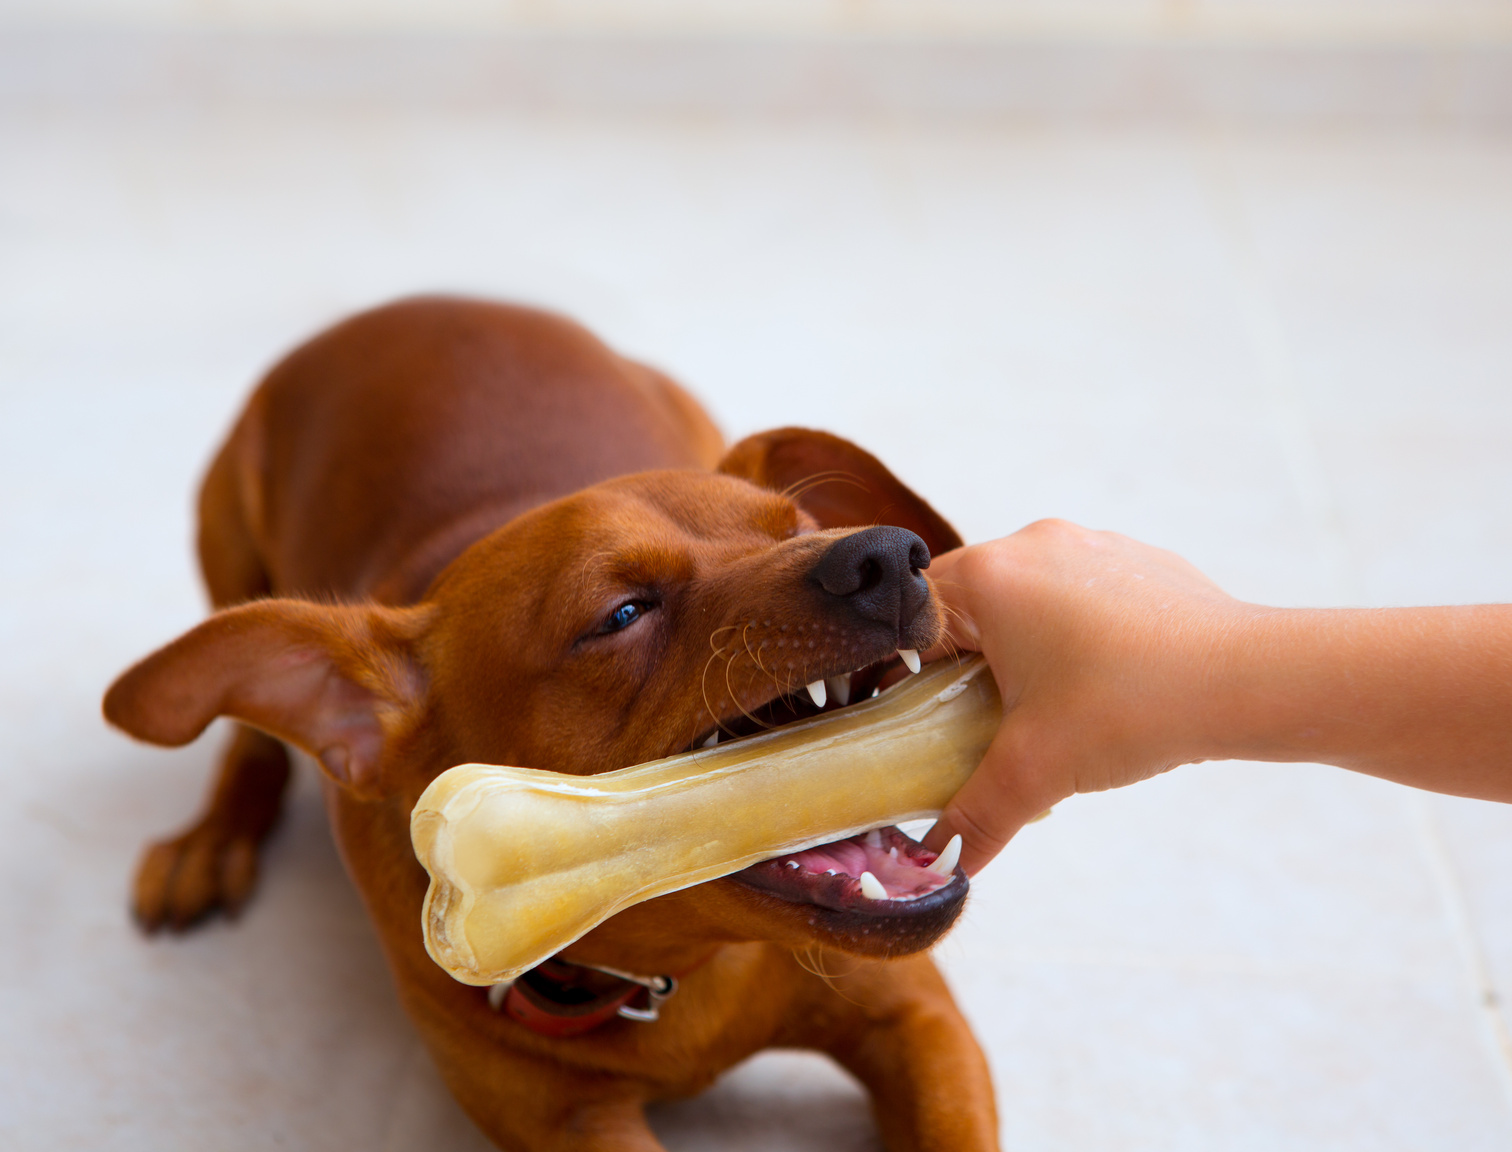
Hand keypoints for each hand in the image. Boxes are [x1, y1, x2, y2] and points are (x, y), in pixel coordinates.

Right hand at [921, 520, 1248, 874]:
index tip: (907, 718)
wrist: (1252, 679)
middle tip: (972, 726)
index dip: (898, 673)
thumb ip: (974, 817)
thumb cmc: (1136, 707)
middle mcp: (1032, 545)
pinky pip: (1077, 597)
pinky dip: (1071, 639)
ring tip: (1042, 713)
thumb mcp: (1037, 771)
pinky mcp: (1135, 561)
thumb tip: (938, 863)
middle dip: (962, 668)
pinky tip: (1098, 690)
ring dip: (1017, 653)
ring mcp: (1089, 546)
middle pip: (966, 608)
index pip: (912, 619)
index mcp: (991, 577)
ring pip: (1023, 601)